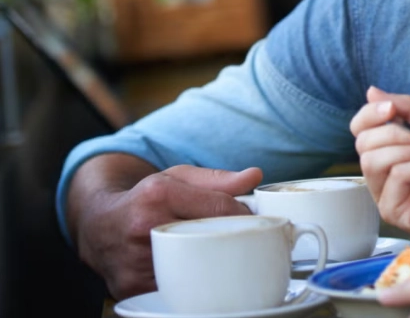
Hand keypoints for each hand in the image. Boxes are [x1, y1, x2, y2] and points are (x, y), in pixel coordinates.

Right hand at [67, 155, 261, 298]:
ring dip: (213, 264)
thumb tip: (254, 177)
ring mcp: (135, 262)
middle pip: (209, 240)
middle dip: (231, 240)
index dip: (243, 215)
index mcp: (157, 195)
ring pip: (194, 269)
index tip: (251, 218)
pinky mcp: (131, 288)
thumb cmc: (144, 198)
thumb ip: (218, 178)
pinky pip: (174, 289)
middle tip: (241, 239)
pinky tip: (196, 272)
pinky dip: (191, 282)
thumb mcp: (178, 177)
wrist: (98, 225)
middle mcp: (143, 228)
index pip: (219, 209)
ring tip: (218, 254)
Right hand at [350, 86, 409, 249]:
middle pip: (363, 143)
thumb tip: (372, 92)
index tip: (392, 108)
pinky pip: (395, 177)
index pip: (360, 128)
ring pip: (373, 161)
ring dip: (408, 150)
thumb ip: (407, 108)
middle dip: (394, 132)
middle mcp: (382, 173)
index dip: (370, 114)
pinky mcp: (393, 212)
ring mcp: (385, 194)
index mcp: (389, 150)